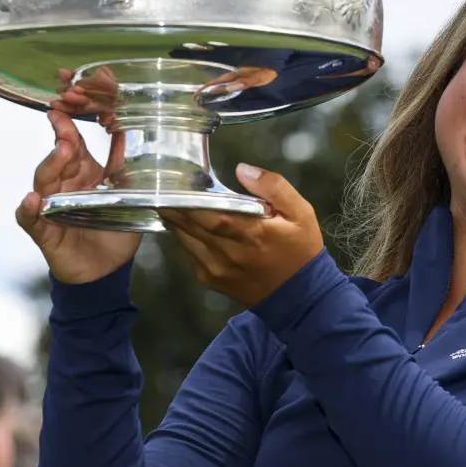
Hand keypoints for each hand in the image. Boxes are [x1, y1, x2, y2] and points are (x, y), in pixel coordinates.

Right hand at [15, 110, 142, 283]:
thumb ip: (125, 167)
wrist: (106, 269)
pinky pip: (30, 218)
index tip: (66, 104)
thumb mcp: (128, 194)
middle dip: (62, 139)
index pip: (73, 144)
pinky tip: (33, 201)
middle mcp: (63, 186)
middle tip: (66, 125)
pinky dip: (29, 209)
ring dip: (50, 166)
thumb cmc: (114, 229)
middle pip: (58, 158)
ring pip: (43, 181)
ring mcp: (50, 207)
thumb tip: (129, 133)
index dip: (68, 125)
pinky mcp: (43, 231)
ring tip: (60, 153)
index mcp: (83, 173)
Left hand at [158, 165, 324, 306]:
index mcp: (252, 234)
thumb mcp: (301, 213)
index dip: (189, 200)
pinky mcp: (211, 279)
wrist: (301, 296)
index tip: (177, 181)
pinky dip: (184, 237)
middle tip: (164, 186)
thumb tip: (243, 170)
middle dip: (174, 205)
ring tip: (169, 200)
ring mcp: (217, 269)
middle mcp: (230, 254)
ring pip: (185, 239)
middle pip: (190, 226)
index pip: (211, 215)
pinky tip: (186, 223)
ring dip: (175, 220)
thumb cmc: (301, 250)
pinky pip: (189, 253)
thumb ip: (274, 187)